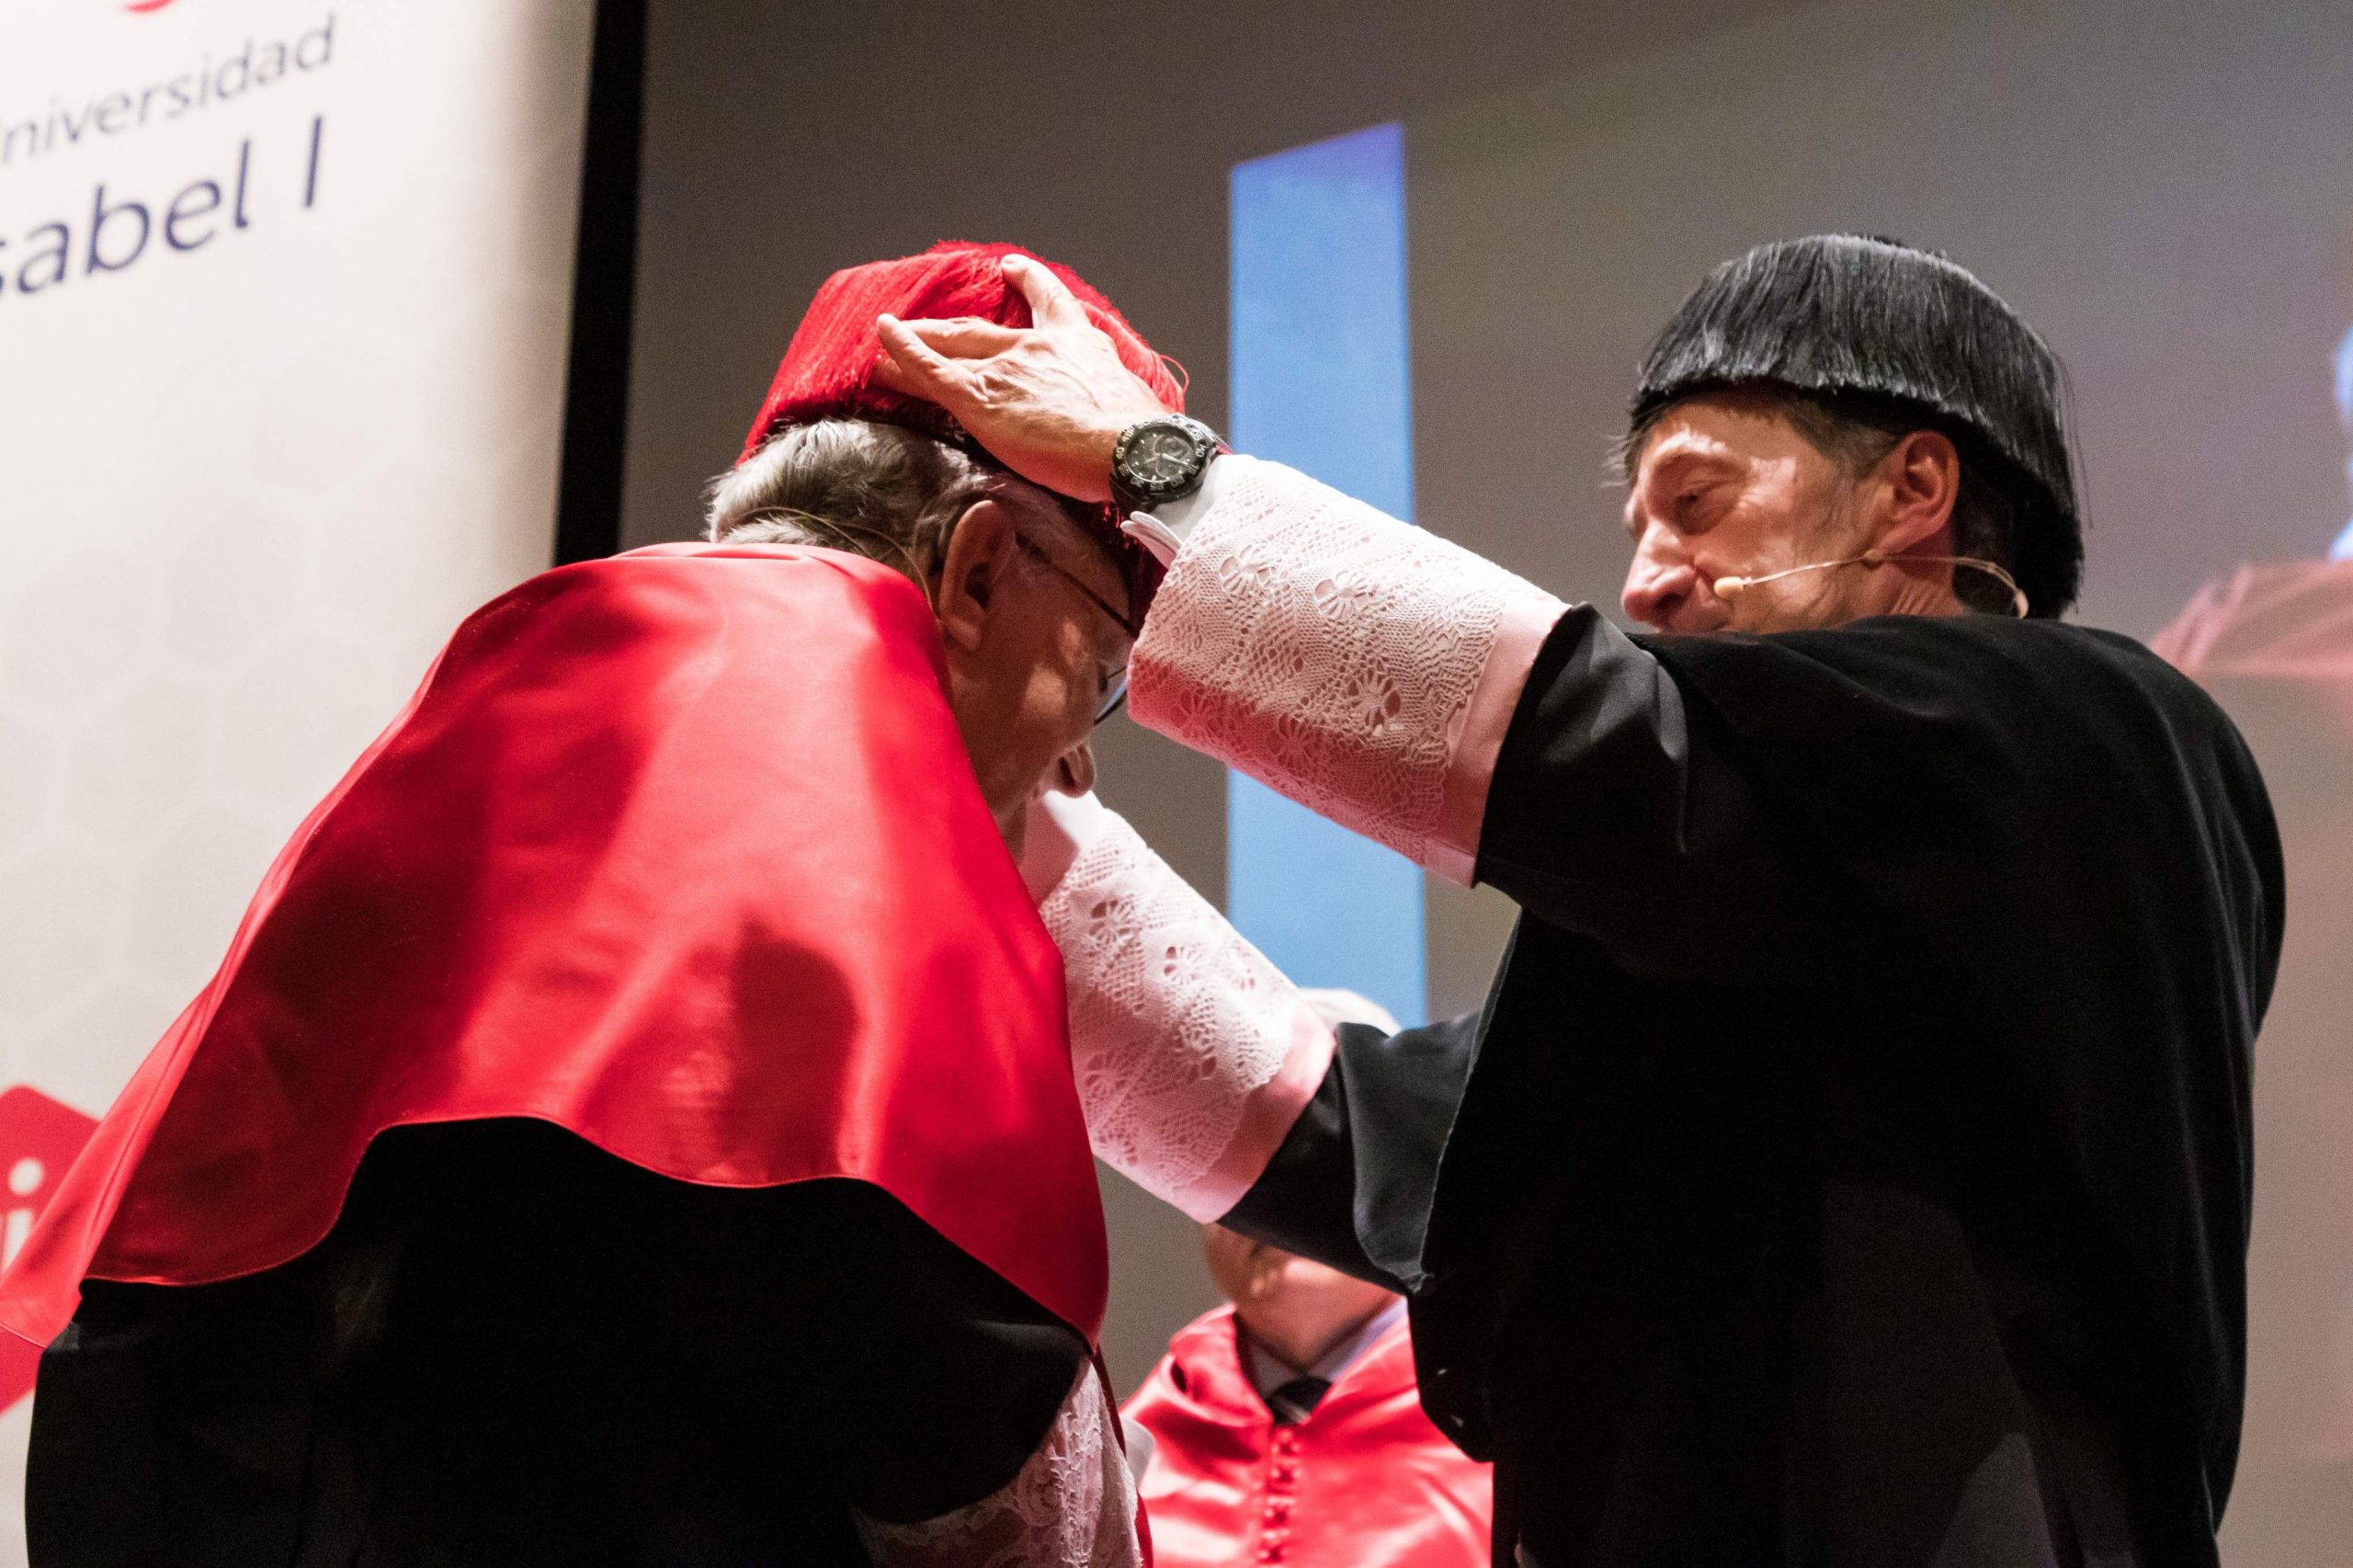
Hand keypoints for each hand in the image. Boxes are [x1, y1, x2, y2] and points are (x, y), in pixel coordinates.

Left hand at [876, 255, 1171, 502]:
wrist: (1134, 450)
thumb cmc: (1143, 441)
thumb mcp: (1136, 408)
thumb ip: (1116, 405)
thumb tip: (1127, 427)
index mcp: (1081, 346)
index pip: (1051, 305)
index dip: (1030, 283)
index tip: (1014, 269)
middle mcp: (1039, 346)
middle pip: (983, 330)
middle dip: (950, 327)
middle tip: (927, 323)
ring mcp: (1006, 370)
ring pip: (950, 347)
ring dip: (918, 341)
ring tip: (891, 338)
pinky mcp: (981, 399)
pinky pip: (931, 370)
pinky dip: (903, 351)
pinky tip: (882, 339)